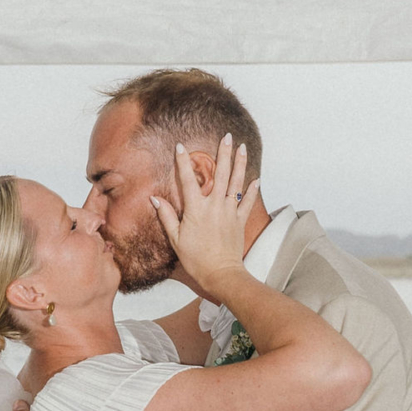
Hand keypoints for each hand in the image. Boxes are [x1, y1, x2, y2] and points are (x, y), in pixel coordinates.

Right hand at [152, 135, 247, 300]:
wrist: (221, 274)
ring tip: (242, 147)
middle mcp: (215, 206)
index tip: (181, 146)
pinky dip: (252, 190)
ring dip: (240, 164)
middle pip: (221, 174)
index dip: (183, 162)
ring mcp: (230, 212)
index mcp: (196, 209)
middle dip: (223, 153)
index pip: (188, 180)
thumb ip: (167, 216)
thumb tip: (155, 199)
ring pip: (237, 183)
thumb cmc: (196, 259)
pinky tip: (256, 179)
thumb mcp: (176, 239)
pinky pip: (248, 202)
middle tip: (226, 136)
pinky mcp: (240, 221)